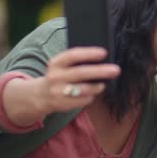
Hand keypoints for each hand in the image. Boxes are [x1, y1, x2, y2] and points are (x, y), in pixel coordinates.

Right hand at [2, 47, 119, 125]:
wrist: (40, 95)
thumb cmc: (60, 76)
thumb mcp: (62, 65)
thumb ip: (77, 61)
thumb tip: (102, 59)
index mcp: (56, 63)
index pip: (73, 55)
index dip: (89, 53)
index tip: (104, 53)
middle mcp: (56, 76)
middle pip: (81, 73)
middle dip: (101, 71)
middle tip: (116, 70)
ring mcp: (58, 91)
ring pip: (83, 89)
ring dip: (97, 87)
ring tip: (103, 85)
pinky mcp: (62, 104)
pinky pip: (83, 100)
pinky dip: (91, 97)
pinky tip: (92, 93)